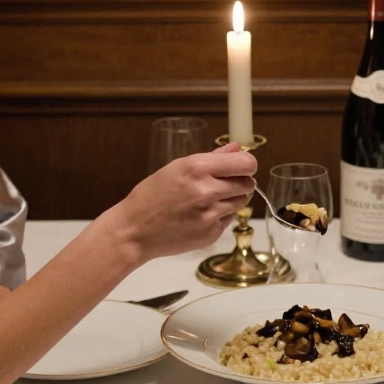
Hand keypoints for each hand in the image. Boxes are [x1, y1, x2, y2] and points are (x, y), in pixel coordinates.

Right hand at [112, 143, 256, 260]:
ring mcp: (210, 215)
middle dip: (241, 182)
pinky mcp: (211, 234)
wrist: (135, 230)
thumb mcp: (177, 167)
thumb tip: (237, 149)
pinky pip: (228, 219)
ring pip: (241, 202)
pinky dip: (221, 216)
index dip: (247, 165)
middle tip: (225, 183)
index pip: (246, 164)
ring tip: (210, 199)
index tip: (242, 167)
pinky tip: (201, 215)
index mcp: (198, 168)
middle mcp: (207, 191)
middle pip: (248, 183)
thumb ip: (212, 158)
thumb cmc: (152, 195)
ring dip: (233, 199)